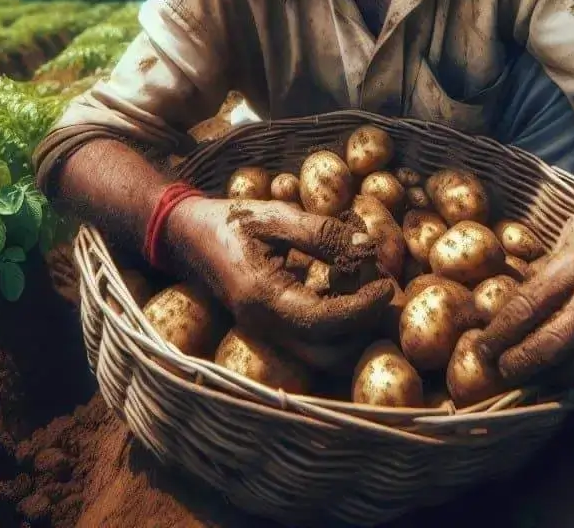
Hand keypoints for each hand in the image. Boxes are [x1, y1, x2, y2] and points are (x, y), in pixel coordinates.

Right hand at [163, 196, 395, 366]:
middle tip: (379, 289)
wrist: (187, 236)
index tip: (386, 285)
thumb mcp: (275, 216)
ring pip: (324, 357)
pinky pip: (313, 343)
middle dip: (364, 328)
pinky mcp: (272, 332)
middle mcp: (265, 328)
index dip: (363, 308)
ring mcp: (267, 335)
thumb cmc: (231, 221)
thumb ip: (322, 233)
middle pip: (330, 356)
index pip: (326, 323)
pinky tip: (341, 288)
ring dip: (352, 330)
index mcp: (264, 299)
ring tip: (361, 287)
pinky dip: (338, 324)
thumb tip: (368, 248)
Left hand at [477, 173, 573, 388]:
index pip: (529, 307)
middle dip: (521, 364)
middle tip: (501, 371)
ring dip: (554, 382)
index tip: (480, 348)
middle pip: (554, 343)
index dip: (500, 334)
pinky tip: (569, 393)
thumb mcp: (568, 237)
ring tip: (532, 383)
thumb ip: (545, 274)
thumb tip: (511, 309)